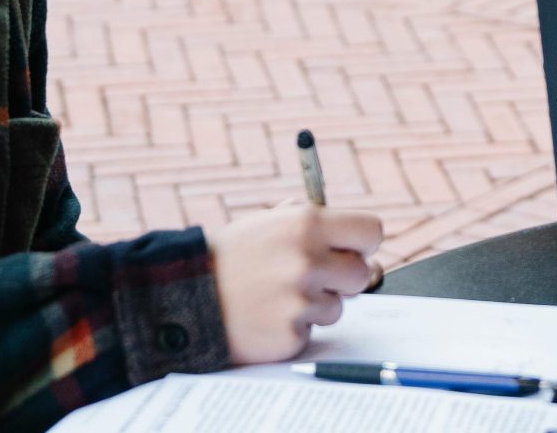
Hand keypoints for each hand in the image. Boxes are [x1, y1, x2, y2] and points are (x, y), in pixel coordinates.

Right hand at [211, 202, 386, 363]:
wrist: (185, 296)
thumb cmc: (232, 257)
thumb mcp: (268, 222)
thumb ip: (312, 224)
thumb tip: (358, 241)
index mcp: (306, 223)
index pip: (371, 231)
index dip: (362, 243)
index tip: (352, 250)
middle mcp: (308, 260)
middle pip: (362, 274)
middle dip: (343, 278)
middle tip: (315, 278)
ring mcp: (300, 300)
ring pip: (337, 306)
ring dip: (314, 305)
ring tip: (276, 297)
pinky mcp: (291, 335)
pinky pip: (311, 331)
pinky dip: (293, 327)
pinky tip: (266, 316)